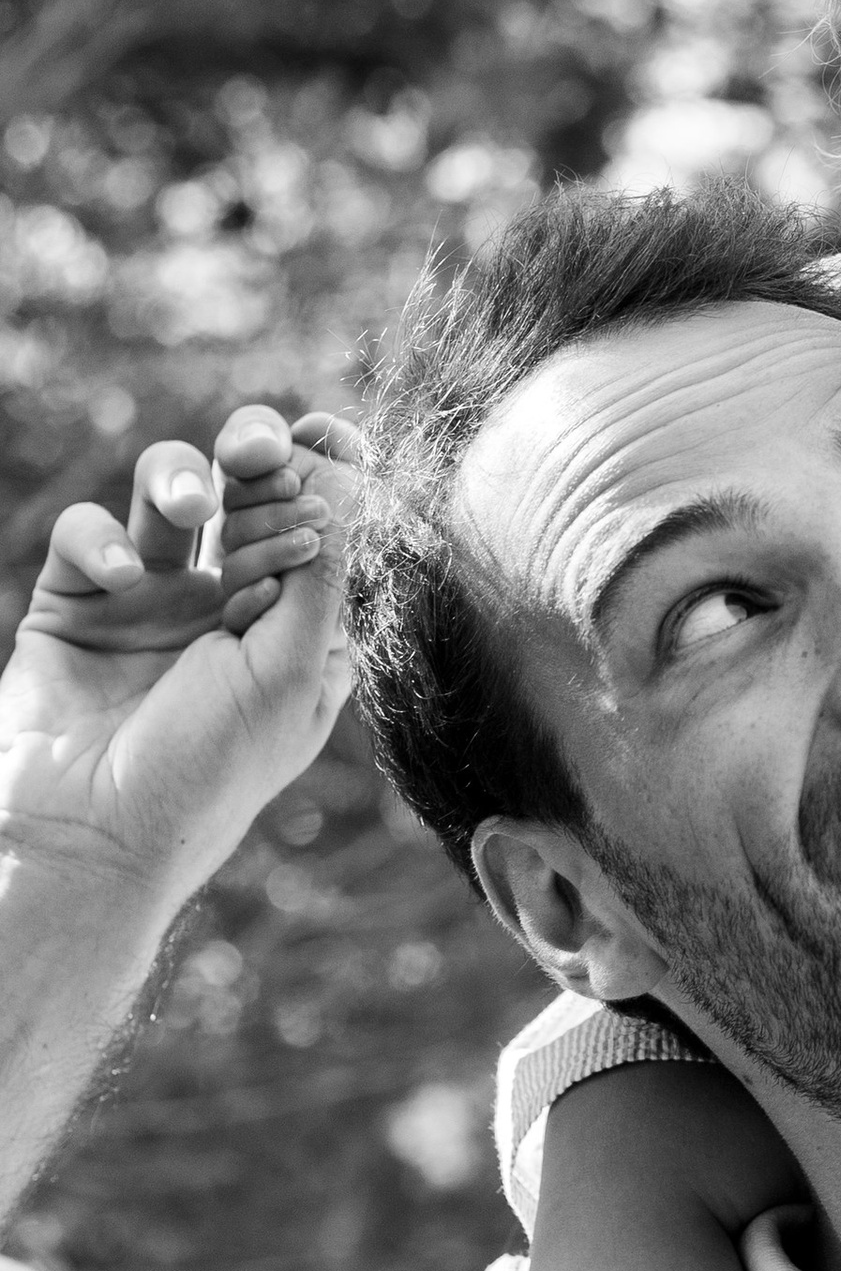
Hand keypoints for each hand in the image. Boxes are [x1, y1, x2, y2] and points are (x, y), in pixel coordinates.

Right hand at [0, 407, 355, 928]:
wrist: (87, 836)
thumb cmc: (207, 767)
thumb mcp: (292, 670)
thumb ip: (318, 572)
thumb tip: (336, 482)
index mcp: (298, 627)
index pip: (323, 523)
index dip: (327, 471)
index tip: (326, 434)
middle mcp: (227, 606)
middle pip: (247, 492)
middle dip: (257, 456)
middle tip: (258, 451)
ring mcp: (150, 602)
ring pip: (167, 492)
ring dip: (183, 480)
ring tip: (195, 513)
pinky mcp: (75, 603)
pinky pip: (88, 534)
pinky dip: (100, 539)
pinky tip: (119, 582)